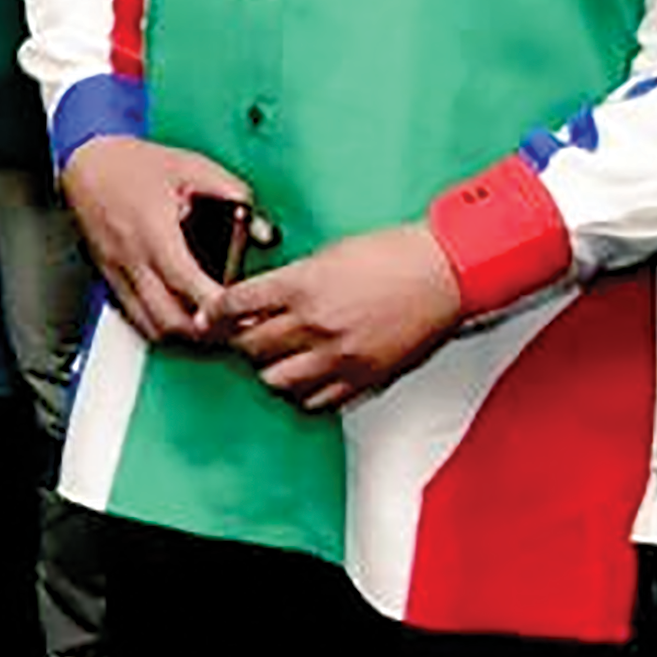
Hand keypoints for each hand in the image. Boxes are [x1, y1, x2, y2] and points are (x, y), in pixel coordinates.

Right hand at [61, 134, 259, 345]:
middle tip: (233, 326)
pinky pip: (134, 315)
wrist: (85, 161)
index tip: (241, 313)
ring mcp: (118, 270)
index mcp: (154, 230)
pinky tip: (180, 317)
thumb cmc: (131, 163)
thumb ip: (231, 192)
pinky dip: (160, 325)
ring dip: (182, 333)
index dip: (215, 306)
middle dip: (205, 331)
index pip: (186, 282)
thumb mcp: (190, 165)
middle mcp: (133, 257)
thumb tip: (260, 226)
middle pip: (169, 317)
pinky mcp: (109, 275)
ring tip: (210, 326)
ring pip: (150, 325)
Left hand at [218, 223, 462, 410]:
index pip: (234, 306)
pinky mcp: (364, 378)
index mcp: (301, 287)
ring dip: (269, 369)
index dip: (215, 313)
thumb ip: (290, 280)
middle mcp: (315, 325)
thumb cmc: (394, 256)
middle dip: (240, 341)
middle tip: (243, 336)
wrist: (446, 273)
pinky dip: (303, 392)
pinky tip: (307, 376)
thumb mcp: (328, 254)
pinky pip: (315, 402)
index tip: (210, 316)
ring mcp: (339, 356)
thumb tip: (259, 299)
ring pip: (275, 381)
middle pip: (249, 348)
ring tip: (276, 357)